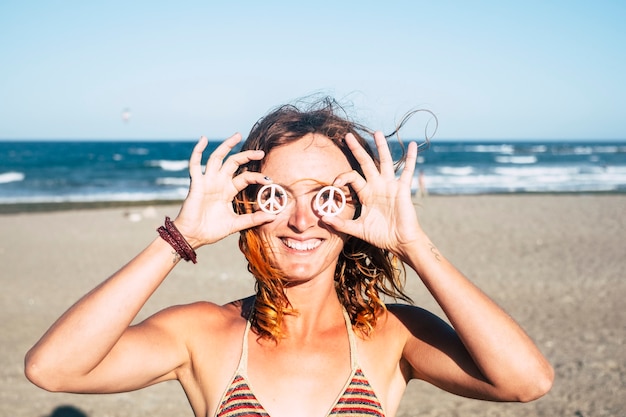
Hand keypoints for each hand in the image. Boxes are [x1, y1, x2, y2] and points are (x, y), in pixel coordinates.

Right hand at [173, 134, 275, 246]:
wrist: (193, 236)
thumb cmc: (211, 230)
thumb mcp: (236, 224)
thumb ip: (253, 219)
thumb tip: (273, 216)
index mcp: (228, 191)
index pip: (244, 177)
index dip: (257, 176)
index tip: (269, 180)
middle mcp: (218, 182)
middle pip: (233, 162)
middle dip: (246, 155)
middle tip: (261, 152)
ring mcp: (207, 181)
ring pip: (217, 158)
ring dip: (226, 146)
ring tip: (237, 135)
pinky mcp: (196, 183)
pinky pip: (194, 164)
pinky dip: (198, 151)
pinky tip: (203, 139)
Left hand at [323, 132, 421, 259]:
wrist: (400, 242)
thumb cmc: (381, 235)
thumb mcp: (358, 229)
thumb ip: (341, 224)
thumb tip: (323, 219)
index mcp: (366, 193)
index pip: (352, 177)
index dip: (342, 177)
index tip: (334, 183)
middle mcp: (377, 186)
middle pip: (366, 162)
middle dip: (357, 149)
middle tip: (347, 136)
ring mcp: (390, 185)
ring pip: (385, 162)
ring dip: (381, 147)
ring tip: (377, 132)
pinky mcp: (402, 189)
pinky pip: (407, 171)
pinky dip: (410, 158)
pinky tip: (412, 145)